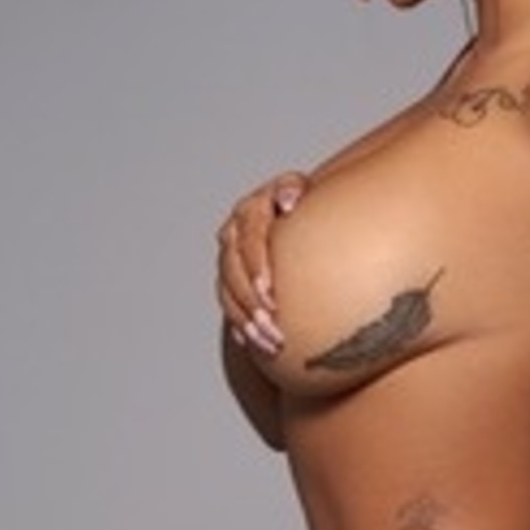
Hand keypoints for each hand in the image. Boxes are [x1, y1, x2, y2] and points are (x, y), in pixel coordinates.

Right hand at [216, 171, 307, 354]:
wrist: (293, 211)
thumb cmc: (302, 200)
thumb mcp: (299, 187)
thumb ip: (293, 189)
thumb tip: (288, 200)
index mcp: (250, 211)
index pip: (248, 242)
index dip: (256, 269)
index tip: (270, 293)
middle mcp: (233, 235)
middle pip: (233, 273)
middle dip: (251, 303)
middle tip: (272, 326)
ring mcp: (228, 258)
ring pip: (228, 294)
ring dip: (247, 321)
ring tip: (270, 342)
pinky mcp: (229, 279)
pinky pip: (228, 305)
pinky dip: (240, 325)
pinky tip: (254, 342)